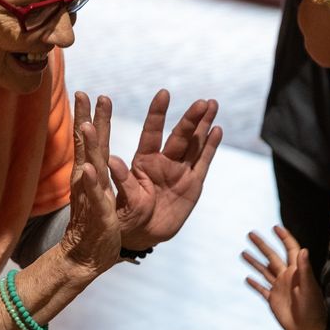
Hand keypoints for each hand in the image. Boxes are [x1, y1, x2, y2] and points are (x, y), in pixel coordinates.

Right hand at [58, 91, 120, 272]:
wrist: (85, 257)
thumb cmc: (95, 224)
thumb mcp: (97, 193)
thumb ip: (96, 173)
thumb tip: (92, 155)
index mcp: (90, 175)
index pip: (88, 141)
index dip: (87, 117)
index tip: (86, 93)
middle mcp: (86, 182)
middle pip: (86, 146)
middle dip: (86, 119)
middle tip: (83, 94)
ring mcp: (90, 197)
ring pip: (89, 166)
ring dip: (87, 145)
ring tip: (85, 124)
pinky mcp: (98, 214)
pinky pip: (95, 196)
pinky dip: (92, 183)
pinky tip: (88, 169)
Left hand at [109, 89, 222, 250]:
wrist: (142, 235)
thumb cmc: (127, 217)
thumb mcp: (125, 200)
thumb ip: (123, 180)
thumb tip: (113, 159)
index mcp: (144, 162)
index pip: (152, 133)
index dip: (157, 114)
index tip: (164, 94)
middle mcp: (163, 162)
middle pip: (179, 136)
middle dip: (191, 119)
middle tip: (202, 102)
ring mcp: (180, 172)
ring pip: (195, 144)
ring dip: (204, 125)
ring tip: (212, 104)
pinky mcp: (193, 184)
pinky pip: (203, 162)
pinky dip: (211, 146)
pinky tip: (217, 129)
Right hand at [242, 225, 326, 329]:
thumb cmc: (314, 310)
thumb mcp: (310, 289)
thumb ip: (305, 270)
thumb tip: (303, 249)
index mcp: (297, 271)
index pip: (290, 249)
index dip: (284, 237)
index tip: (275, 227)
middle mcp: (287, 277)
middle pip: (272, 256)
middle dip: (262, 245)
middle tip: (250, 234)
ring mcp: (279, 288)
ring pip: (264, 271)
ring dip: (254, 262)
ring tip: (243, 252)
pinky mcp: (273, 301)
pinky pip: (261, 289)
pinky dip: (254, 284)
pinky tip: (247, 278)